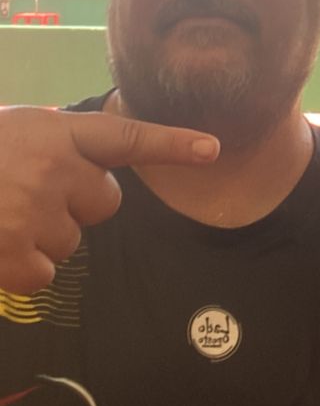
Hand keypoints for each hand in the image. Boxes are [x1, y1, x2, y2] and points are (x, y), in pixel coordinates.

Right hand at [0, 105, 219, 294]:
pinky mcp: (15, 256)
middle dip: (76, 202)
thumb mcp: (15, 132)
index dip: (172, 143)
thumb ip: (55, 144)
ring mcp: (34, 214)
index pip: (125, 137)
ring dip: (43, 235)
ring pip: (71, 241)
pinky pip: (45, 274)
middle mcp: (53, 169)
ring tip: (2, 216)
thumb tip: (91, 171)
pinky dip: (23, 270)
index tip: (212, 150)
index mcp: (54, 131)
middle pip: (103, 202)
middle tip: (29, 194)